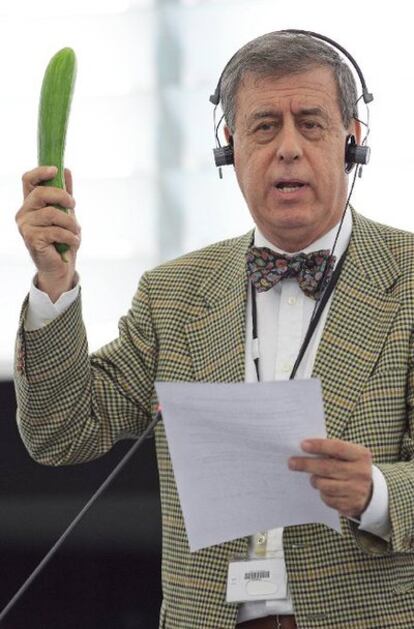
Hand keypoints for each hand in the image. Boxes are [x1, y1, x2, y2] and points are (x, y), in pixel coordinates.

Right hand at [16, 166, 79, 301]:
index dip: (40, 172)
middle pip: (40, 193)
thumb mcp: (66, 214)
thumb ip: (64, 194)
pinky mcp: (31, 239)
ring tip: (76, 231)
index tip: (56, 170)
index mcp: (31, 204)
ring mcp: (25, 226)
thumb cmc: (62, 240)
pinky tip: (73, 241)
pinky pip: (55, 231)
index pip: (28, 181)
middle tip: (73, 205)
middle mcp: (24, 213)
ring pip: (51, 213)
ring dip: (70, 222)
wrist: (60, 267)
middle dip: (62, 196)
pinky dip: (70, 236)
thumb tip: (66, 171)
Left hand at [288, 438, 372, 518]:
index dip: (319, 446)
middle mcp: (361, 472)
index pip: (337, 448)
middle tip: (291, 462)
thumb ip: (332, 450)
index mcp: (360, 455)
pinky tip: (324, 489)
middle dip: (306, 464)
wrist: (371, 491)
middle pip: (327, 468)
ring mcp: (357, 490)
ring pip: (325, 485)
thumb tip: (305, 447)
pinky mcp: (351, 505)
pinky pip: (328, 499)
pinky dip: (322, 493)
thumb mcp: (349, 454)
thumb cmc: (351, 467)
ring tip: (312, 477)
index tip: (302, 445)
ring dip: (315, 481)